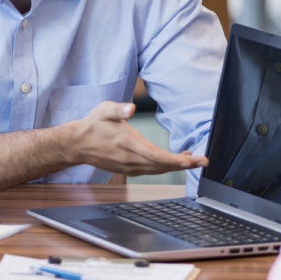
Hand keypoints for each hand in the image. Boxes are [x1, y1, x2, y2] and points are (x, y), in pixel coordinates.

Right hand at [67, 101, 207, 175]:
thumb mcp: (104, 110)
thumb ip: (119, 109)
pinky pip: (151, 170)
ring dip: (175, 165)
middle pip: (162, 166)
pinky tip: (173, 160)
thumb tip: (131, 109)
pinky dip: (165, 166)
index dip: (176, 161)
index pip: (157, 156)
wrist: (78, 144)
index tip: (191, 160)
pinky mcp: (129, 169)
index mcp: (128, 144)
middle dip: (184, 164)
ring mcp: (130, 167)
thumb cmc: (94, 125)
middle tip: (203, 161)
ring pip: (158, 169)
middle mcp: (131, 159)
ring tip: (192, 158)